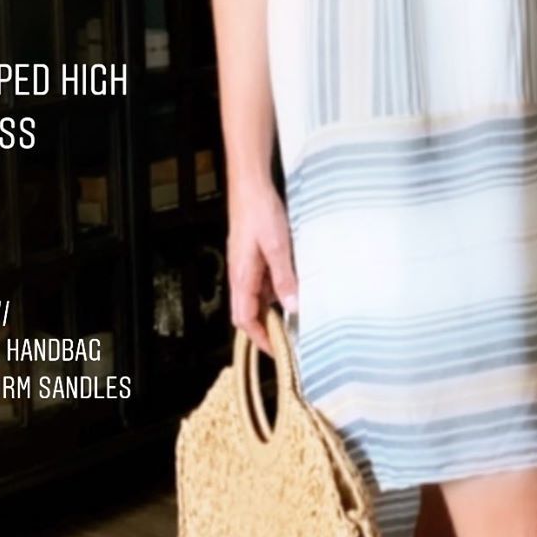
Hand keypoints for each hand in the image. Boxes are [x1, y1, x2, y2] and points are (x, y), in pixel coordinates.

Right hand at [226, 177, 298, 356]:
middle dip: (265, 329)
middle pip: (247, 312)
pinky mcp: (252, 256)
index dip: (260, 338)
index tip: (277, 351)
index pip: (245, 319)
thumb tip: (292, 307)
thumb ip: (284, 278)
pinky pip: (262, 281)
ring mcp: (245, 265)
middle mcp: (240, 275)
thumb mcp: (277, 247)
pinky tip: (293, 285)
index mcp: (242, 277)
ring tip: (297, 315)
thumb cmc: (259, 212)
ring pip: (256, 297)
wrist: (251, 185)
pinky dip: (275, 290)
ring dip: (272, 309)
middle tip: (288, 339)